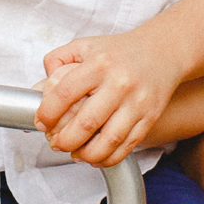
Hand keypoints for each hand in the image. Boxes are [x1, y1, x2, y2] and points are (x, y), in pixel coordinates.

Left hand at [35, 28, 174, 166]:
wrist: (162, 51)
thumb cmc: (119, 51)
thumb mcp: (85, 45)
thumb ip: (58, 59)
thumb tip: (43, 85)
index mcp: (98, 64)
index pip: (65, 93)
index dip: (48, 113)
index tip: (41, 123)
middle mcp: (119, 84)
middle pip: (86, 123)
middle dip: (65, 140)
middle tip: (56, 143)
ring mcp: (136, 103)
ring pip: (109, 140)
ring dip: (87, 154)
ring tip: (75, 154)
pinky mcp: (149, 117)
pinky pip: (127, 146)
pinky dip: (109, 158)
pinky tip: (96, 158)